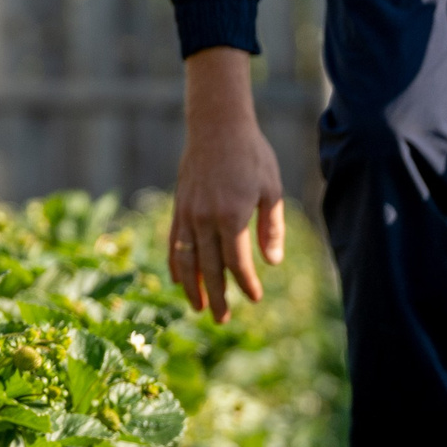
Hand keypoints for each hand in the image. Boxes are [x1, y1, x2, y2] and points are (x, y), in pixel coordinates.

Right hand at [167, 48, 287, 321]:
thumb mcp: (270, 189)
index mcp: (231, 216)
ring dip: (192, 287)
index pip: (237, 263)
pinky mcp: (179, 206)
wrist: (216, 126)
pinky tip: (179, 280)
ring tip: (198, 308)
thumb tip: (272, 262)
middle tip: (222, 319)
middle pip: (210, 268)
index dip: (246, 284)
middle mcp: (205, 219)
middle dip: (217, 297)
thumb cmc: (251, 155)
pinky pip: (174, 242)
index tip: (255, 297)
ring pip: (187, 260)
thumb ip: (271, 227)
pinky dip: (176, 264)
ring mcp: (188, 213)